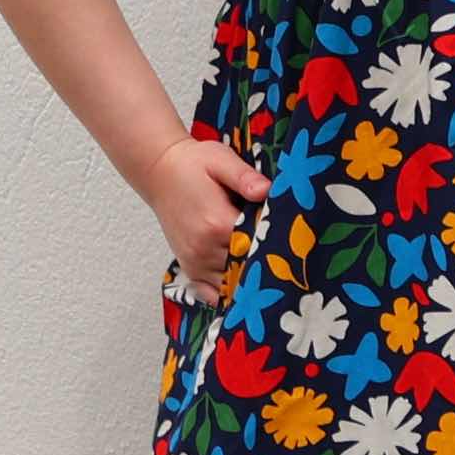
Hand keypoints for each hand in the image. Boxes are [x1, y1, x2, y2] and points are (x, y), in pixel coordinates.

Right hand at [140, 135, 272, 304]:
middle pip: (246, 270)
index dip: (277, 244)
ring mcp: (194, 262)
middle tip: (287, 258)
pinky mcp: (189, 267)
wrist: (160, 172)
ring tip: (269, 269)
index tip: (293, 241)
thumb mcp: (221, 160)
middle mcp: (204, 249)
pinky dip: (228, 292)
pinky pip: (212, 294)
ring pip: (231, 286)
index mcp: (217, 224)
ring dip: (249, 280)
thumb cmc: (193, 164)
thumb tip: (268, 190)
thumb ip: (245, 177)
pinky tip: (243, 281)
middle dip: (266, 264)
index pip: (257, 246)